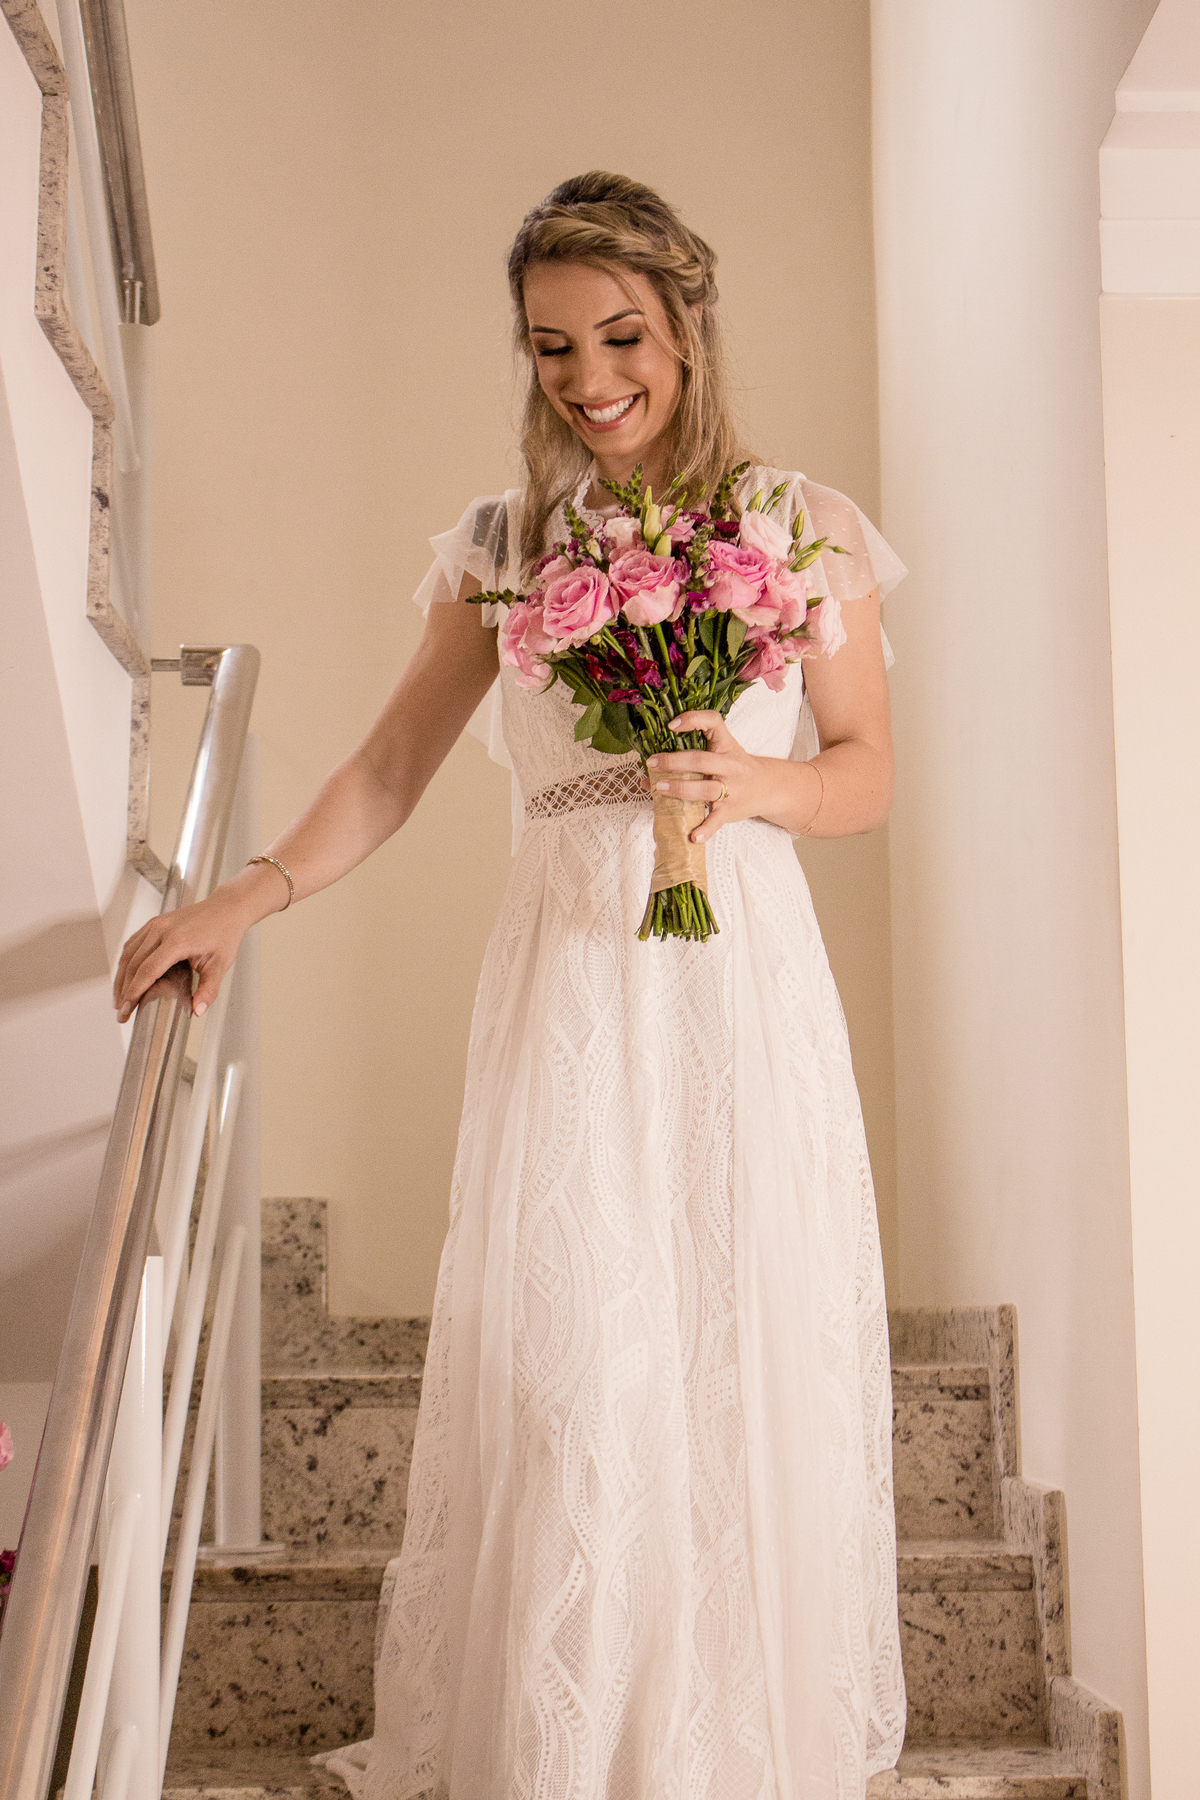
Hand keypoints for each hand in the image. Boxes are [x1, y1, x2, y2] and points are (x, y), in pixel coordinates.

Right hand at [113, 881, 262, 1022]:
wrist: (226, 909)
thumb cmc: (224, 934)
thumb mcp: (220, 965)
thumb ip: (208, 989)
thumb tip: (198, 1010)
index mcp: (177, 941)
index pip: (148, 970)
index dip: (134, 992)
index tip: (128, 1009)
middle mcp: (161, 930)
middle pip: (133, 964)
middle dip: (124, 991)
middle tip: (122, 1012)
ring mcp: (155, 924)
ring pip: (128, 954)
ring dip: (120, 978)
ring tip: (120, 999)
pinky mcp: (154, 923)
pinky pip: (132, 944)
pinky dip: (125, 963)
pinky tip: (124, 977)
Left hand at [642, 711, 772, 844]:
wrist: (769, 787)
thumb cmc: (736, 767)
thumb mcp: (720, 753)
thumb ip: (687, 759)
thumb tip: (646, 777)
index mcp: (726, 745)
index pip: (713, 722)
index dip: (693, 720)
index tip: (671, 725)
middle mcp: (730, 765)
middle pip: (701, 760)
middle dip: (674, 762)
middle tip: (652, 763)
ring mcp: (732, 789)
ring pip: (705, 789)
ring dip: (681, 788)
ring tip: (659, 788)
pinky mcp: (731, 810)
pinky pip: (717, 820)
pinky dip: (705, 829)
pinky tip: (693, 836)